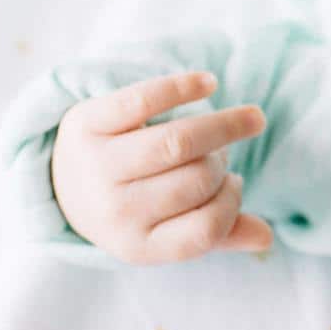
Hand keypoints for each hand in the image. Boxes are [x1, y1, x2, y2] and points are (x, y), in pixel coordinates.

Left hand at [50, 70, 275, 262]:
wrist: (65, 182)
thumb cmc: (137, 205)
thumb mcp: (169, 229)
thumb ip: (219, 234)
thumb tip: (265, 238)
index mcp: (138, 246)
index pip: (205, 231)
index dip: (232, 203)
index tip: (233, 182)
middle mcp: (113, 213)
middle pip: (195, 181)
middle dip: (221, 161)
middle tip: (218, 154)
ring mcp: (96, 167)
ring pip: (176, 142)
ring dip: (216, 128)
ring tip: (226, 124)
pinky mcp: (85, 123)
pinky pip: (144, 100)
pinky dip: (184, 88)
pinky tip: (208, 83)